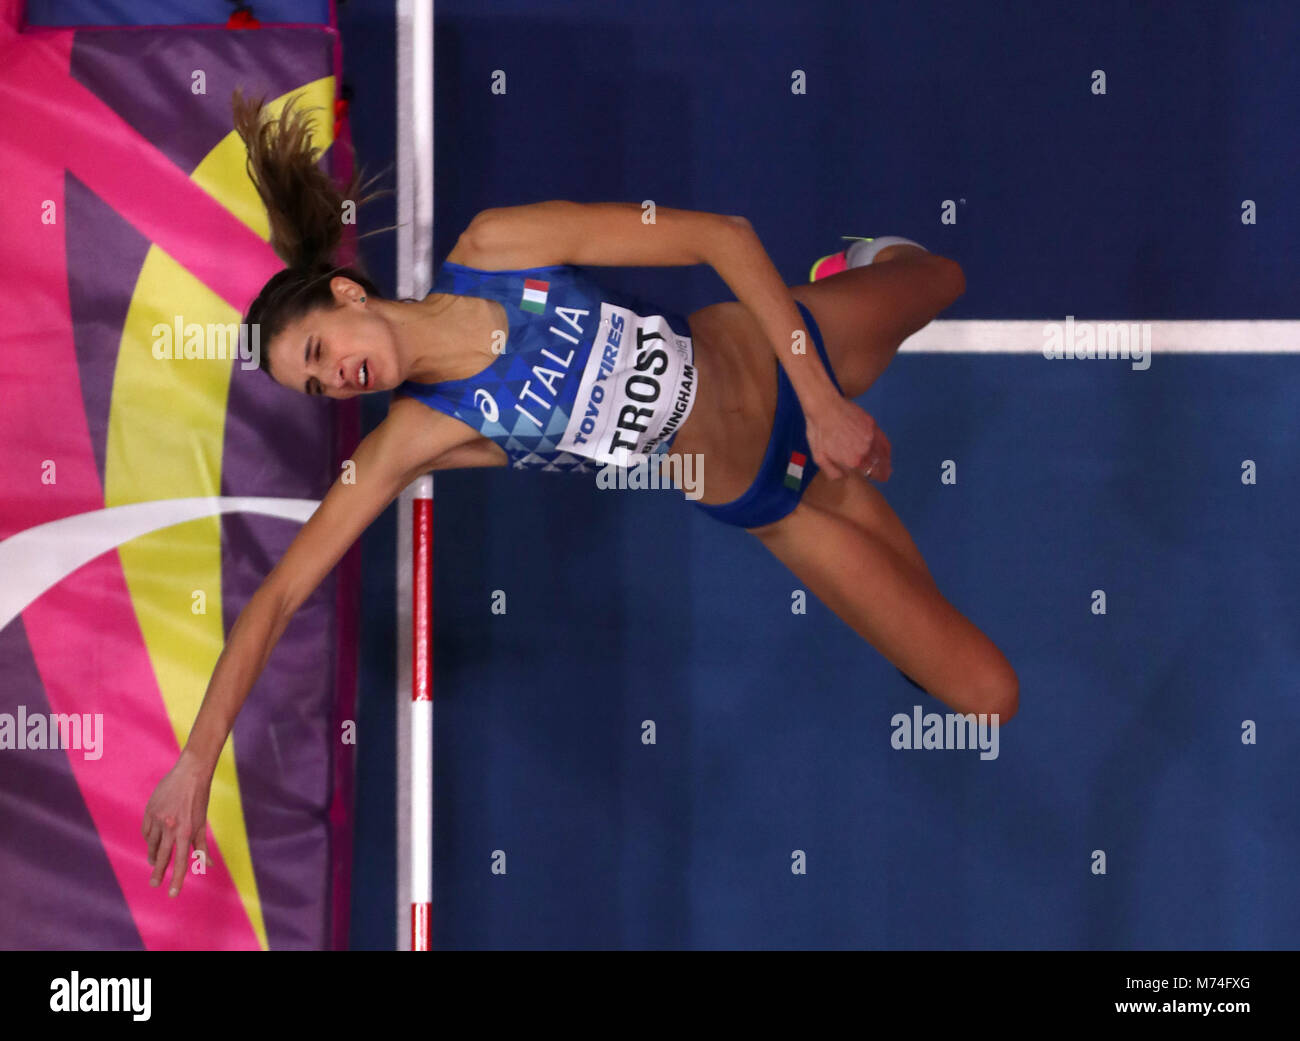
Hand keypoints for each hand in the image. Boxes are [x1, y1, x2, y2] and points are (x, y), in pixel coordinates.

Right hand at [142, 748, 212, 897]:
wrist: (190, 773)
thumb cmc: (199, 799)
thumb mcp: (202, 822)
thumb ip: (202, 846)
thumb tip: (207, 866)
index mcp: (186, 831)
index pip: (182, 862)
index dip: (177, 879)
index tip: (172, 893)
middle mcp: (170, 827)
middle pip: (161, 857)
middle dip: (158, 873)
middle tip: (154, 884)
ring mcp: (157, 819)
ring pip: (151, 845)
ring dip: (153, 856)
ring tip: (154, 864)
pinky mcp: (149, 811)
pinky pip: (146, 831)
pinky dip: (148, 839)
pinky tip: (151, 843)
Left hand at [805, 394, 891, 481]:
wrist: (825, 407)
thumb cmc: (819, 432)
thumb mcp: (819, 457)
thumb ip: (832, 472)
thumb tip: (844, 478)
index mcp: (852, 461)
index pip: (868, 474)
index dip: (873, 477)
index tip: (876, 478)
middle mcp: (865, 451)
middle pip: (878, 466)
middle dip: (882, 472)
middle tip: (884, 475)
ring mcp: (870, 437)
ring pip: (883, 454)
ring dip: (886, 461)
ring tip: (888, 467)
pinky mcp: (872, 425)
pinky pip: (883, 440)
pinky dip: (886, 448)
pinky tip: (887, 451)